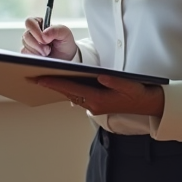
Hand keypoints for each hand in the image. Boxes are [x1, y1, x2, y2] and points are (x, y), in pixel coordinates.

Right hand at [21, 16, 78, 60]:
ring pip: (25, 45)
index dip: (35, 30)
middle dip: (37, 44)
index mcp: (40, 23)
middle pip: (26, 35)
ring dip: (38, 51)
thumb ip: (55, 30)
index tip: (44, 39)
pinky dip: (35, 56)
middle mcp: (32, 32)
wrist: (66, 58)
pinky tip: (42, 56)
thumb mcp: (65, 33)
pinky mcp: (28, 53)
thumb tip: (44, 34)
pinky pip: (26, 54)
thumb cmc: (65, 43)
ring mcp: (29, 43)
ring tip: (47, 52)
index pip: (29, 22)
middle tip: (47, 49)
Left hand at [33, 74, 164, 117]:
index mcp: (99, 100)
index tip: (40, 79)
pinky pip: (77, 95)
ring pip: (71, 95)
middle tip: (33, 77)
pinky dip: (68, 89)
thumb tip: (100, 76)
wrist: (147, 104)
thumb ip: (114, 81)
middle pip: (67, 92)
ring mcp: (94, 106)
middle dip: (51, 85)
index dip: (55, 83)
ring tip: (42, 78)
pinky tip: (61, 82)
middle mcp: (93, 105)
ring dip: (58, 87)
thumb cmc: (138, 93)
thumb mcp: (129, 85)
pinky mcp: (96, 103)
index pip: (72, 89)